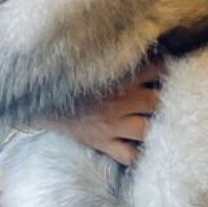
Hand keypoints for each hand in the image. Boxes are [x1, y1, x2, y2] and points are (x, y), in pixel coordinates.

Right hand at [45, 54, 163, 165]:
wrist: (39, 99)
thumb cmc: (70, 76)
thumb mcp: (96, 59)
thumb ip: (121, 55)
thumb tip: (150, 49)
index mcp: (119, 75)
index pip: (157, 70)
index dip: (165, 72)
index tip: (166, 73)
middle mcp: (119, 100)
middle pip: (157, 102)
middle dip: (164, 100)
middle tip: (168, 101)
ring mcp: (112, 124)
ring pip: (148, 130)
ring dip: (155, 127)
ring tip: (159, 125)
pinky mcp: (102, 143)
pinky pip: (129, 156)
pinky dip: (138, 154)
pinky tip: (144, 149)